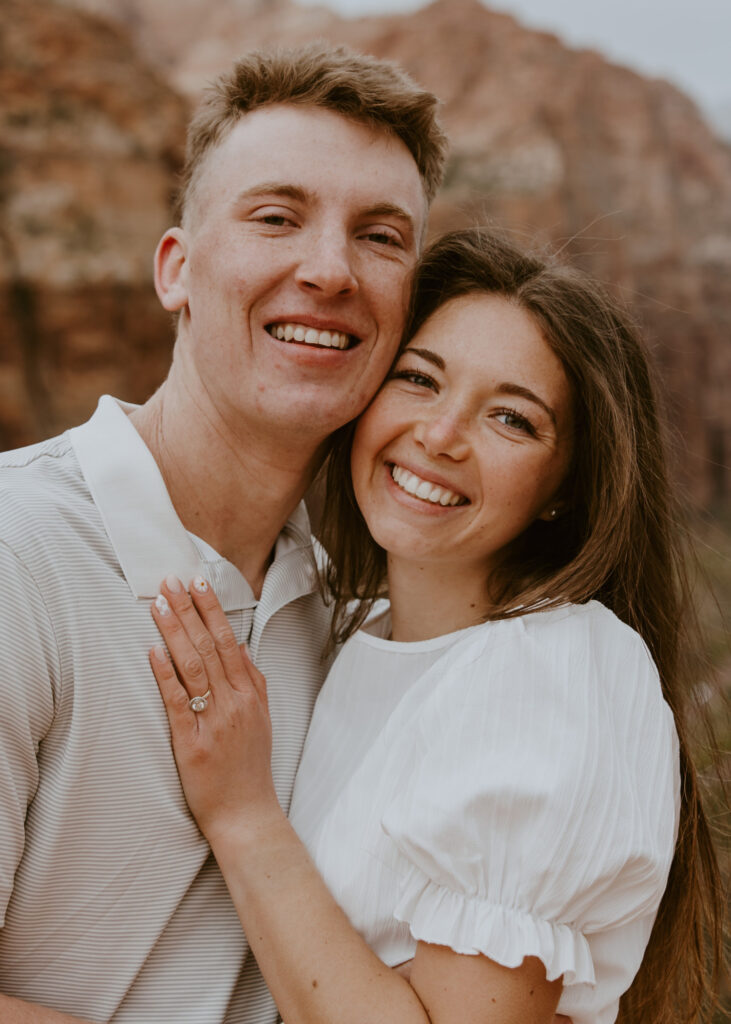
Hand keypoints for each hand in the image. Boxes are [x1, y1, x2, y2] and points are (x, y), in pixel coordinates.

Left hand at [149, 575, 280, 842]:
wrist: (247, 814)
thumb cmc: (250, 768)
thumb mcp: (262, 720)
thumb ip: (252, 682)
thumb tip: (237, 646)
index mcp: (250, 695)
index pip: (228, 640)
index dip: (212, 609)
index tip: (198, 582)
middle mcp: (234, 703)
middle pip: (210, 646)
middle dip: (190, 610)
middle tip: (172, 581)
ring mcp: (214, 722)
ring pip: (193, 667)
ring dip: (175, 632)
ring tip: (159, 605)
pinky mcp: (192, 743)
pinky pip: (177, 702)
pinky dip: (166, 675)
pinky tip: (153, 652)